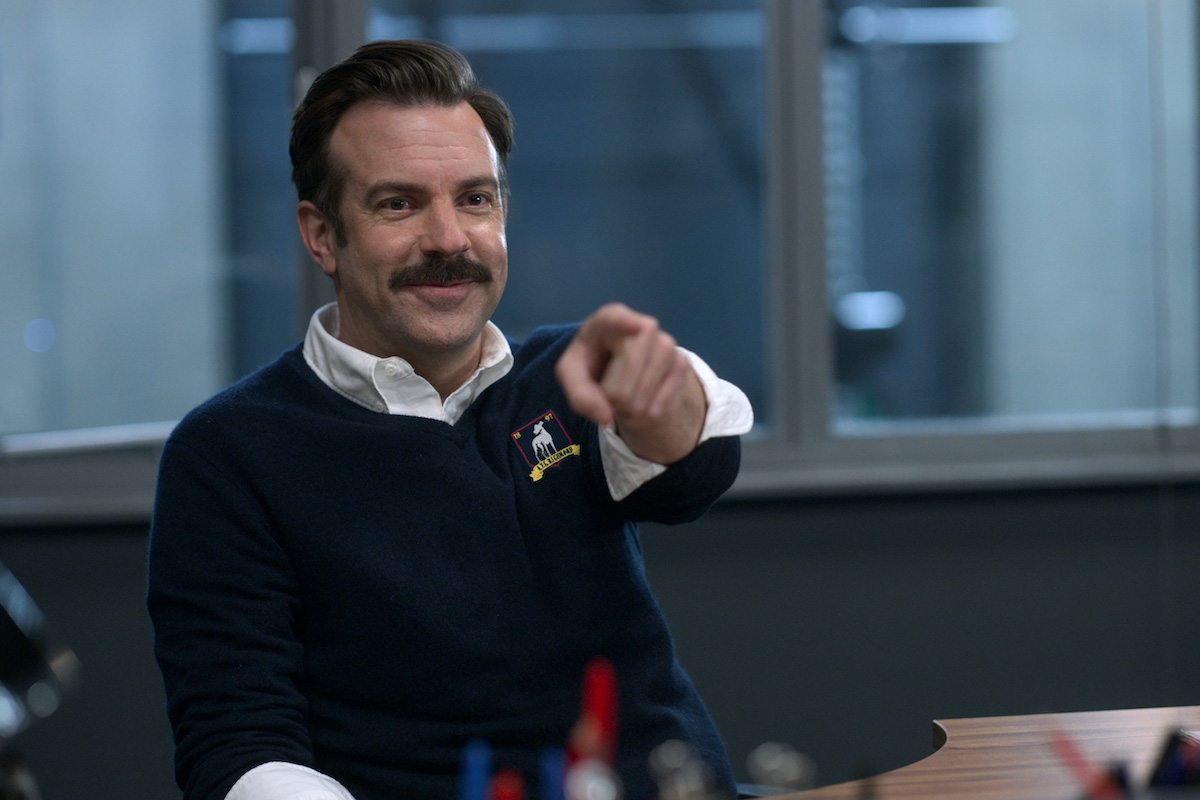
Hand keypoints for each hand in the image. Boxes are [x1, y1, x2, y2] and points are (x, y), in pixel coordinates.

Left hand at [555, 303, 705, 464]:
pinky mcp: (681, 362)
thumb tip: (606, 418)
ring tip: (623, 400)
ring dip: (631, 406)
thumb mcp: (573, 376)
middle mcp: (642, 325)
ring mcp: (666, 342)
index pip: (616, 318)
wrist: (620, 370)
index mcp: (607, 320)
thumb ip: (580, 396)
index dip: (626, 323)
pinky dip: (649, 411)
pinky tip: (641, 402)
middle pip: (631, 364)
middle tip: (608, 396)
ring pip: (648, 387)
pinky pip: (664, 399)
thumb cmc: (592, 364)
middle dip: (616, 392)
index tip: (637, 326)